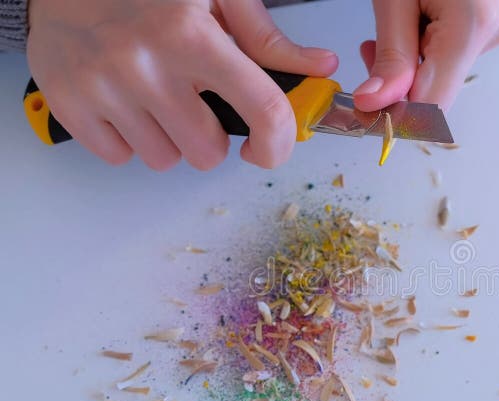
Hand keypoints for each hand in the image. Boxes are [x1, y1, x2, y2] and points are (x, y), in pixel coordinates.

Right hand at [26, 0, 337, 169]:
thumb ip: (267, 37)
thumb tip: (320, 67)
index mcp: (191, 33)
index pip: (262, 110)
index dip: (278, 143)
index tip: (269, 149)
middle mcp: (146, 63)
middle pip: (207, 152)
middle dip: (210, 136)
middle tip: (195, 102)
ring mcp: (102, 85)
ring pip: (164, 159)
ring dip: (168, 138)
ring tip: (156, 96)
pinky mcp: (67, 101)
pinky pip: (118, 157)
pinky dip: (127, 139)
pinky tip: (125, 102)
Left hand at [353, 0, 498, 111]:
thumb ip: (390, 54)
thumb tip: (375, 104)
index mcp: (474, 21)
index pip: (433, 103)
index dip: (396, 115)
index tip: (365, 112)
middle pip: (440, 87)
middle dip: (401, 81)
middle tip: (371, 50)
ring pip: (448, 70)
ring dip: (414, 60)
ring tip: (399, 22)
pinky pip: (458, 51)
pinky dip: (430, 46)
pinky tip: (419, 20)